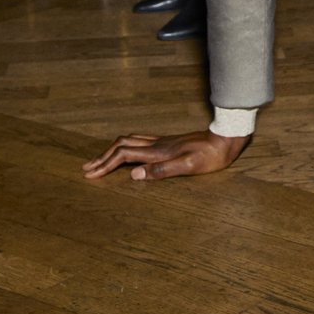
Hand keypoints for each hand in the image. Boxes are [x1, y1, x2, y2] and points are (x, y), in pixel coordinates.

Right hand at [81, 129, 247, 181]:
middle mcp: (157, 145)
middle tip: (86, 168)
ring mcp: (162, 142)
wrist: (226, 138)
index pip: (124, 156)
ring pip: (129, 142)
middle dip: (102, 157)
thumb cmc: (211, 156)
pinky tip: (127, 152)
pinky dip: (125, 147)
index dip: (105, 165)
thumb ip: (162, 171)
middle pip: (121, 146)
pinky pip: (139, 141)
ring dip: (111, 151)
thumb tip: (134, 175)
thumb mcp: (189, 167)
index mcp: (158, 152)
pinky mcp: (169, 143)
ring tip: (100, 160)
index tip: (90, 175)